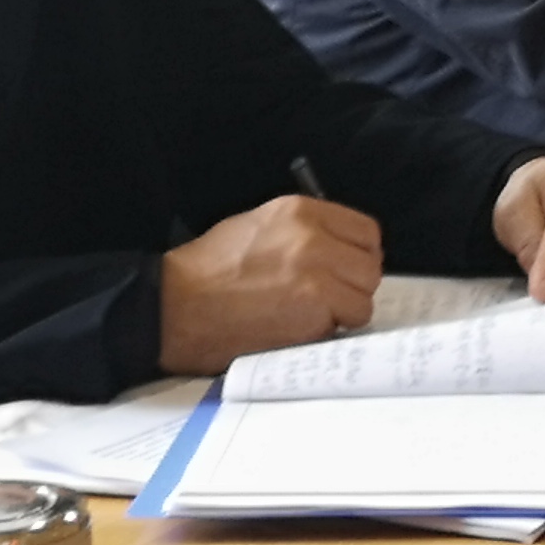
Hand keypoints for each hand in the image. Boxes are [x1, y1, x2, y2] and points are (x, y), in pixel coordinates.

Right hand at [159, 196, 382, 372]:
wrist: (174, 307)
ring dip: (343, 313)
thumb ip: (305, 231)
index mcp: (301, 211)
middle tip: (330, 300)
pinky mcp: (312, 314)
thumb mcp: (259, 225)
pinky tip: (298, 330)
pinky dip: (327, 332)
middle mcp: (314, 239)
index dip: (360, 255)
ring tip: (311, 316)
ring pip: (363, 300)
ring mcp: (316, 277)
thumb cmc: (208, 269)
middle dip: (354, 287)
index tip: (348, 270)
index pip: (366, 232)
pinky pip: (342, 325)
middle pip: (370, 267)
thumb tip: (340, 250)